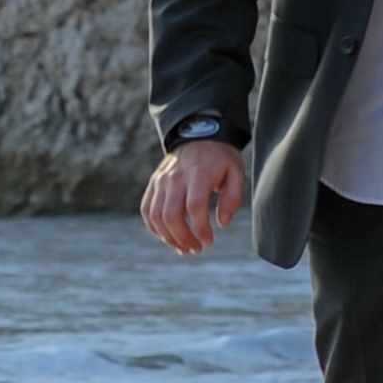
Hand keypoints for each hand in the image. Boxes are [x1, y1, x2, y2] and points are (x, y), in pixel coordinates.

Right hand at [141, 138, 244, 254]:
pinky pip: (146, 209)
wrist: (197, 133)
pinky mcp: (153, 183)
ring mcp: (161, 180)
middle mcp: (175, 177)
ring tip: (183, 248)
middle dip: (183, 238)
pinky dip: (154, 227)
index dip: (201, 229)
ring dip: (168, 237)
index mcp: (198, 174)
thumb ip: (232, 198)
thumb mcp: (236, 172)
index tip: (208, 241)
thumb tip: (222, 224)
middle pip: (171, 215)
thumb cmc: (220, 157)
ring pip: (156, 216)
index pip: (194, 207)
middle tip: (196, 249)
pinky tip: (167, 237)